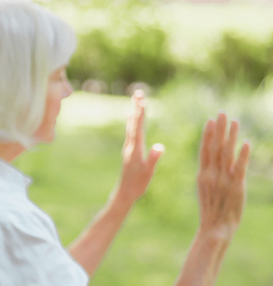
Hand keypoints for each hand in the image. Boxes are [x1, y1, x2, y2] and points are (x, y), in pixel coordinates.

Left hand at [112, 91, 163, 206]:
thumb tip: (160, 146)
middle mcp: (130, 146)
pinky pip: (131, 132)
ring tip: (136, 100)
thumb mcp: (148, 172)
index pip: (138, 128)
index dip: (140, 115)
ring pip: (131, 126)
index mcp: (135, 149)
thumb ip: (153, 159)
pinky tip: (131, 117)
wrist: (124, 192)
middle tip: (138, 93)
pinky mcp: (129, 150)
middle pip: (133, 123)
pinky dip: (132, 122)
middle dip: (136, 108)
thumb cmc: (138, 184)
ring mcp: (129, 147)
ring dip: (134, 112)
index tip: (142, 102)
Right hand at [197, 113, 249, 237]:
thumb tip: (213, 163)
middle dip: (219, 130)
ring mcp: (223, 181)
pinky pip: (239, 168)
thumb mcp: (205, 191)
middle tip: (222, 113)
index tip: (211, 120)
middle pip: (215, 148)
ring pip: (226, 154)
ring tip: (234, 121)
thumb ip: (209, 175)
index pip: (205, 150)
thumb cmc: (211, 212)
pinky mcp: (236, 188)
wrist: (214, 230)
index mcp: (202, 175)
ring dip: (230, 137)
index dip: (208, 134)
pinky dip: (242, 155)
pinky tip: (245, 143)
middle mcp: (211, 175)